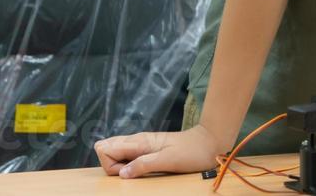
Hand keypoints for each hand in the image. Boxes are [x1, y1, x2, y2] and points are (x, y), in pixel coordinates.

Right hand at [95, 124, 225, 177]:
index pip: (104, 149)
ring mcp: (142, 144)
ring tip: (139, 171)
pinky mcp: (148, 149)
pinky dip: (128, 164)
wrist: (210, 142)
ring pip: (116, 152)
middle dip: (111, 166)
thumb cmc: (191, 151)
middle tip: (132, 171)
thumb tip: (121, 174)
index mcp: (138, 141)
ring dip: (119, 166)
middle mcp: (137, 141)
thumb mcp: (167, 160)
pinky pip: (127, 155)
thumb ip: (143, 164)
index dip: (110, 164)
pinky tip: (141, 169)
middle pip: (106, 149)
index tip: (127, 171)